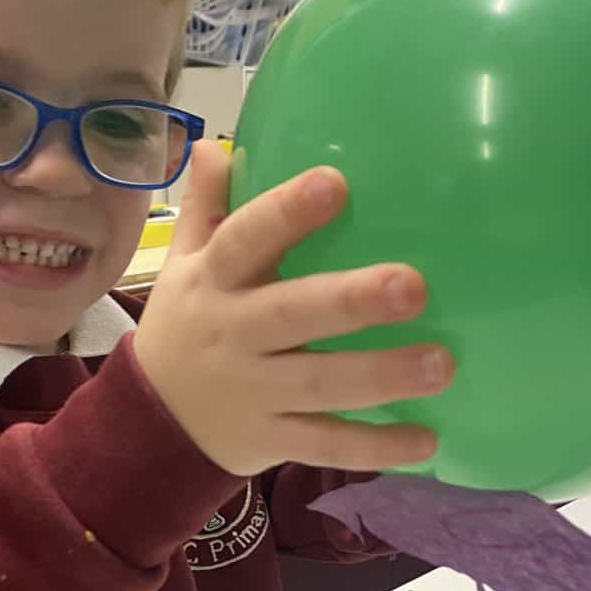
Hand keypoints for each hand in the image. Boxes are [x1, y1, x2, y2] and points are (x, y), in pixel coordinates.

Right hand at [133, 141, 452, 475]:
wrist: (148, 423)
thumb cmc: (185, 324)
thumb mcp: (182, 264)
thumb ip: (206, 205)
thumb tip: (215, 144)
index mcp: (213, 281)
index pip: (245, 239)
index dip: (287, 213)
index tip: (335, 183)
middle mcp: (233, 335)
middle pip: (293, 314)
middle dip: (352, 302)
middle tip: (415, 286)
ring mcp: (254, 393)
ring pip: (320, 385)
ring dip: (382, 376)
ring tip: (442, 365)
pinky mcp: (271, 440)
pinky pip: (326, 444)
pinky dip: (375, 447)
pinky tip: (426, 442)